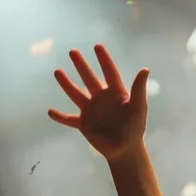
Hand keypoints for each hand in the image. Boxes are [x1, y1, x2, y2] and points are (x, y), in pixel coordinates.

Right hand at [49, 44, 148, 162]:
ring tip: (57, 71)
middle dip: (81, 65)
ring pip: (76, 94)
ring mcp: (91, 110)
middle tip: (72, 51)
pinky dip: (60, 117)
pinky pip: (69, 119)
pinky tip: (50, 111)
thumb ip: (140, 89)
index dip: (104, 60)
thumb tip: (145, 69)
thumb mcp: (139, 107)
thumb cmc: (135, 127)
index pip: (109, 72)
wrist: (126, 149)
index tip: (97, 46)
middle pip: (89, 78)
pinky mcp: (84, 124)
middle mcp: (101, 98)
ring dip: (66, 84)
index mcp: (116, 93)